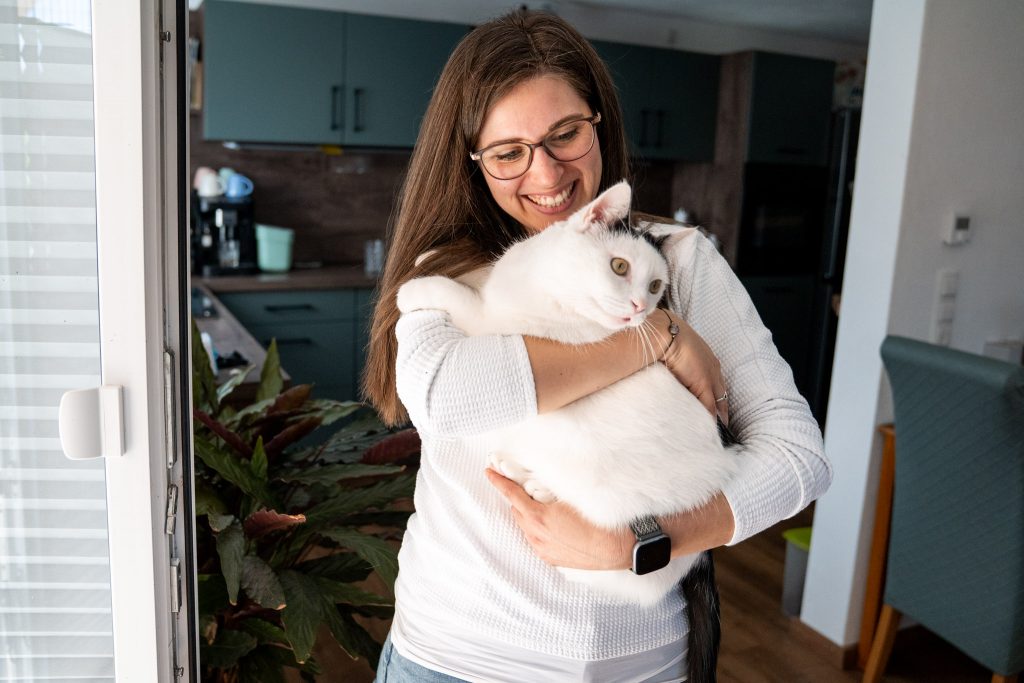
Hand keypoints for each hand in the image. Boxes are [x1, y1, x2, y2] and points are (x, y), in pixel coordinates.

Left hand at [484, 468, 630, 569]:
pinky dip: (537, 528)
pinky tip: (552, 522)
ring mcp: (542, 549)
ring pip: (525, 525)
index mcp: (539, 517)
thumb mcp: (573, 496)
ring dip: (528, 513)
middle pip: (517, 510)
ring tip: (542, 504)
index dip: (499, 482)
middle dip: (518, 497)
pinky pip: (535, 539)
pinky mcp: (550, 558)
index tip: (489, 472)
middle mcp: (536, 536)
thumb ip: (551, 487)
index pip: (512, 494)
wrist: (619, 548)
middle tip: (523, 485)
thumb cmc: (600, 520)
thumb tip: (539, 477)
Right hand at [652, 309, 728, 424]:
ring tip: (713, 434)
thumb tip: (670, 377)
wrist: (664, 333)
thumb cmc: (664, 340)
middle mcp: (712, 368)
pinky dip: (708, 419)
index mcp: (707, 360)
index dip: (716, 399)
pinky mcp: (703, 384)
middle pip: (721, 395)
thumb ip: (676, 368)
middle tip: (721, 429)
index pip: (716, 385)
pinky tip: (706, 430)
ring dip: (715, 418)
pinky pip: (709, 407)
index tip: (717, 413)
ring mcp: (709, 377)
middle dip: (721, 412)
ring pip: (717, 403)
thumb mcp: (673, 356)